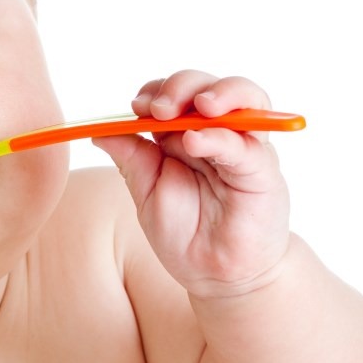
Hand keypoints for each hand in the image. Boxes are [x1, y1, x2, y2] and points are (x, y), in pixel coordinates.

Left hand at [94, 70, 290, 297]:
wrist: (216, 276)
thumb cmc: (185, 234)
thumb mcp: (147, 193)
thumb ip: (132, 159)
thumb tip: (100, 131)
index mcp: (187, 134)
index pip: (176, 94)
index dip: (157, 90)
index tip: (136, 106)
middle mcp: (218, 133)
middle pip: (207, 86)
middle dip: (180, 87)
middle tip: (156, 108)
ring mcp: (245, 148)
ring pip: (244, 97)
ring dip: (218, 92)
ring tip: (198, 106)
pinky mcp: (262, 172)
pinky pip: (246, 145)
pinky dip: (221, 137)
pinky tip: (197, 141)